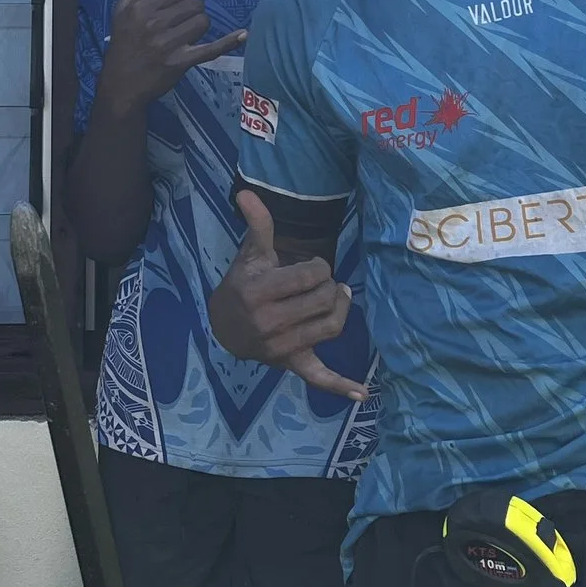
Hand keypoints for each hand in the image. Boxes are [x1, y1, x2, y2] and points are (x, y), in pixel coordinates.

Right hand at [100, 0, 245, 114]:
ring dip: (199, 27)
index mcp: (141, 6)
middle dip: (192, 12)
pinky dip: (228, 42)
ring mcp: (169, 43)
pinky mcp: (181, 61)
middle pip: (194, 4)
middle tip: (179, 24)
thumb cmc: (123, 42)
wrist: (121, 83)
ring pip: (203, 22)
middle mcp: (154, 23)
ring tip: (185, 36)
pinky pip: (211, 49)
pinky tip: (244, 34)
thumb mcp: (122, 9)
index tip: (174, 9)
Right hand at [206, 191, 363, 401]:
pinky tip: (361, 393)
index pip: (311, 275)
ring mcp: (281, 346)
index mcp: (259, 291)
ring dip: (341, 309)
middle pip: (325, 300)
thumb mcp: (249, 255)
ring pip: (331, 327)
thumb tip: (247, 193)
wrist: (224, 327)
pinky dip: (340, 386)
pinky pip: (318, 377)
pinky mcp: (291, 364)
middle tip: (323, 282)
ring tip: (339, 297)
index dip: (319, 267)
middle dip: (329, 286)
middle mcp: (270, 322)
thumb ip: (257, 225)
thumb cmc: (242, 285)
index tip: (311, 267)